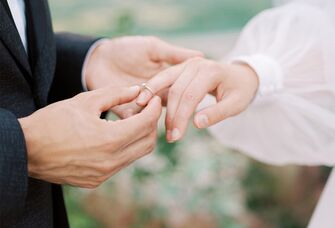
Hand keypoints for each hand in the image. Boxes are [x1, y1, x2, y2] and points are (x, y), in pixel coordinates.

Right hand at [19, 86, 161, 187]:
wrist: (26, 149)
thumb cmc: (53, 122)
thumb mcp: (85, 101)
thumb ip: (115, 95)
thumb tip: (137, 90)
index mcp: (109, 139)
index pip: (146, 123)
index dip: (154, 108)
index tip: (154, 99)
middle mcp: (110, 161)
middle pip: (148, 142)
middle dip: (151, 123)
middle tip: (145, 110)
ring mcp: (104, 174)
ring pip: (137, 154)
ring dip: (140, 137)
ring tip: (131, 121)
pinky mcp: (96, 180)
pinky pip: (122, 163)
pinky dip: (126, 148)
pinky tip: (116, 136)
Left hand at [84, 36, 202, 117]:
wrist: (98, 57)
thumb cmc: (127, 49)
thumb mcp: (153, 48)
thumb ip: (174, 54)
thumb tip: (201, 55)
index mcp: (166, 81)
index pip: (180, 91)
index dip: (184, 96)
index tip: (189, 98)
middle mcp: (156, 95)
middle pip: (170, 107)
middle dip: (174, 114)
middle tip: (176, 119)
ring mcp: (142, 105)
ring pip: (154, 116)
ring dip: (155, 118)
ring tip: (154, 117)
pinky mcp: (126, 112)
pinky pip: (134, 122)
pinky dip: (138, 122)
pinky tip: (138, 119)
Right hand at [136, 57, 258, 141]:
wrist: (242, 75)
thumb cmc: (240, 91)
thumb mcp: (236, 104)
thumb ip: (217, 113)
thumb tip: (196, 123)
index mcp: (210, 71)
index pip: (190, 97)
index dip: (181, 118)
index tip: (175, 137)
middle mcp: (196, 64)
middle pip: (176, 91)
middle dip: (170, 115)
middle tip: (169, 137)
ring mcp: (187, 64)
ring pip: (165, 82)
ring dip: (155, 101)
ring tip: (148, 119)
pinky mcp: (181, 67)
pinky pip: (164, 78)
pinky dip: (154, 90)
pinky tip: (145, 104)